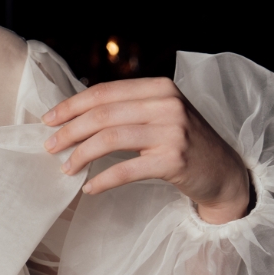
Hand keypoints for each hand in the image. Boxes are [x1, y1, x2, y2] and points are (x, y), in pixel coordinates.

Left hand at [42, 78, 250, 224]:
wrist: (224, 172)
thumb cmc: (184, 142)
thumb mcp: (160, 113)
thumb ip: (127, 107)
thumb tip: (74, 114)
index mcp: (159, 87)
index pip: (104, 92)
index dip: (71, 106)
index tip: (49, 120)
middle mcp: (167, 104)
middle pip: (102, 115)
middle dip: (69, 131)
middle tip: (50, 146)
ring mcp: (172, 131)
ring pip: (110, 139)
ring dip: (81, 155)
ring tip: (66, 168)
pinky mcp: (174, 160)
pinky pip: (126, 169)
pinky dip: (103, 179)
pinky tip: (89, 187)